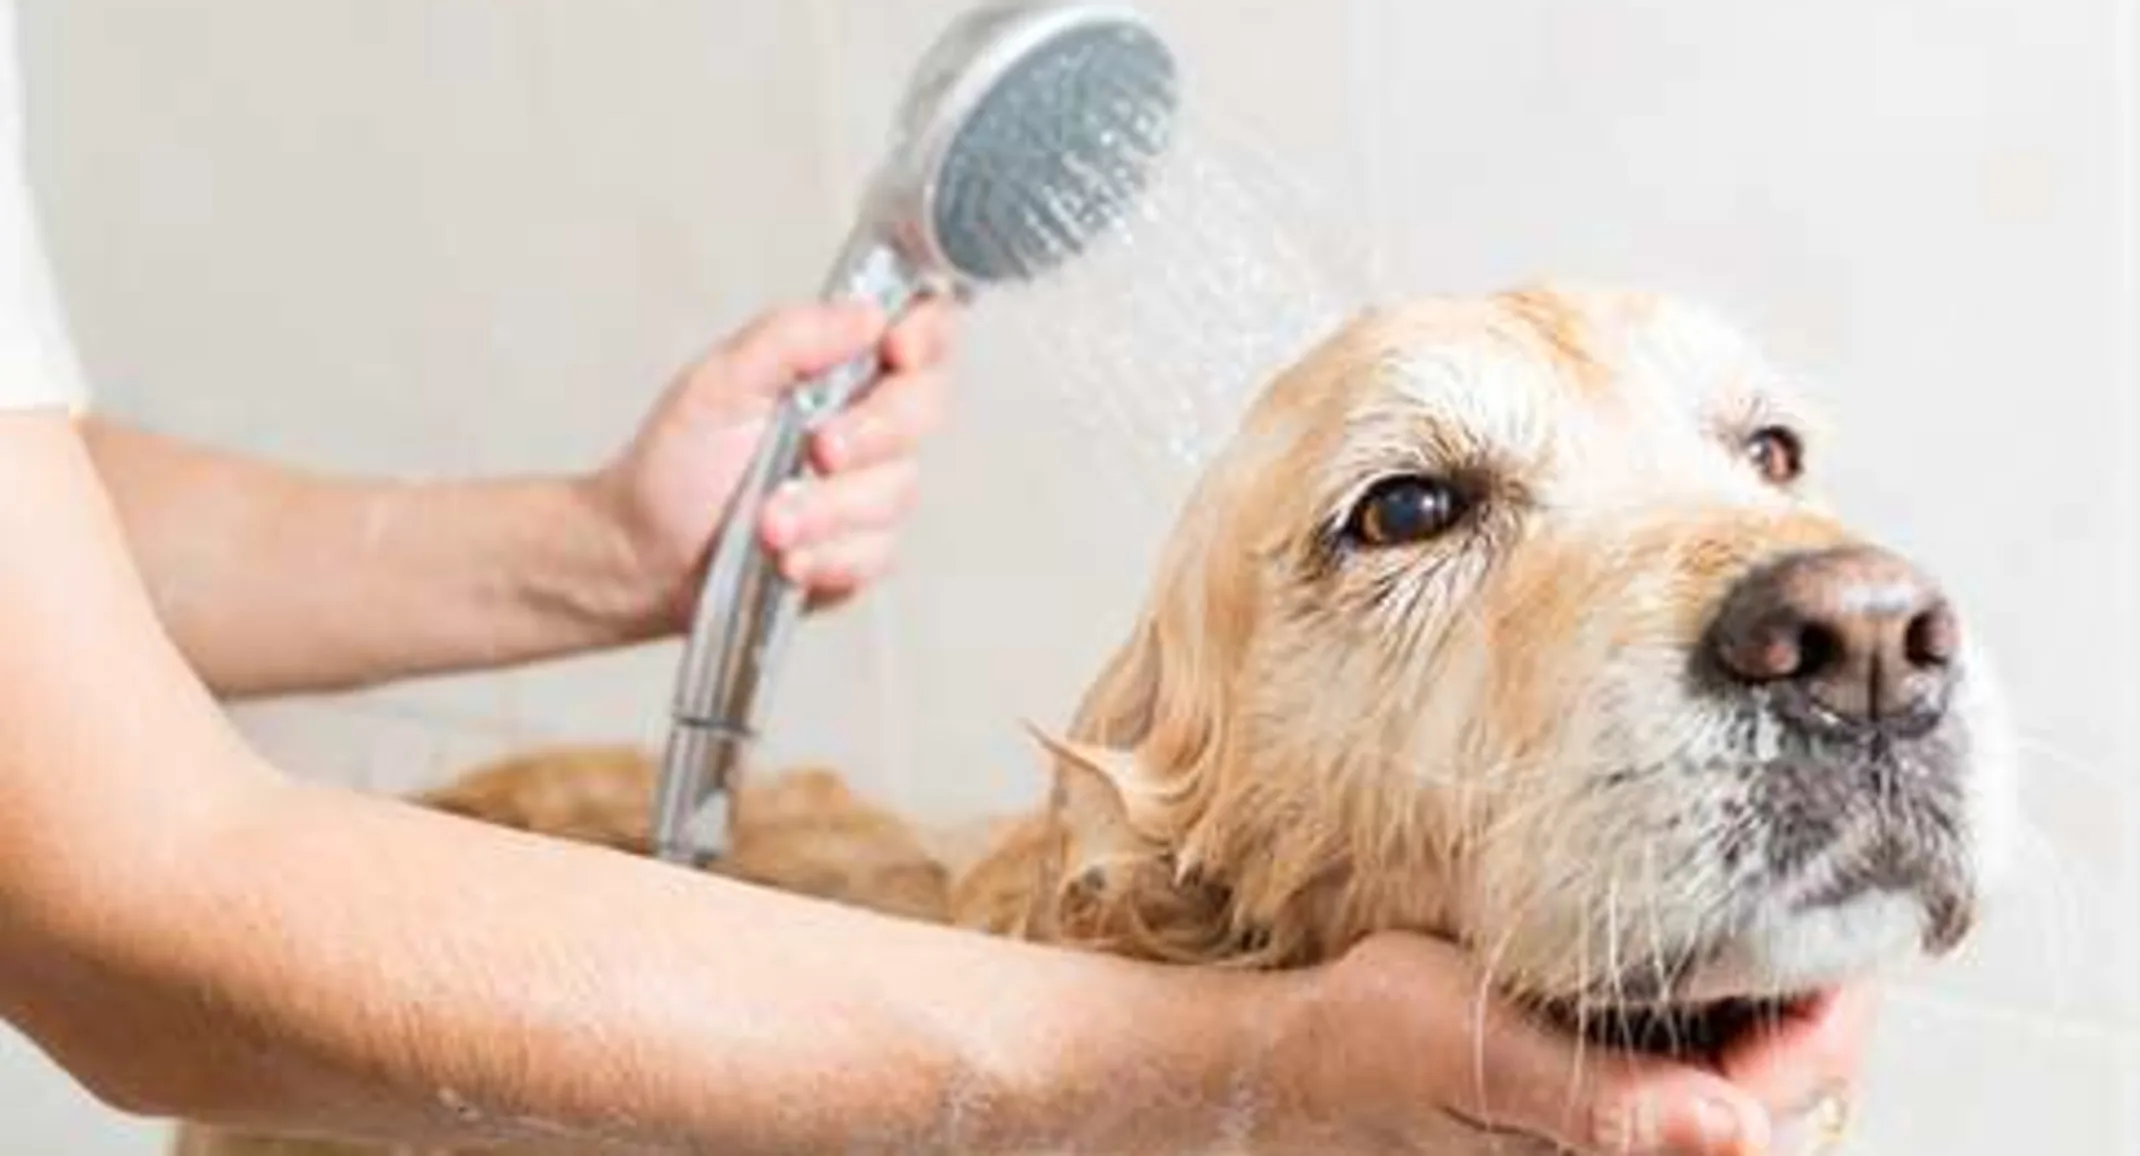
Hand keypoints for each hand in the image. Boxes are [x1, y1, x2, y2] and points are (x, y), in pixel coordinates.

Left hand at [591, 299, 952, 624]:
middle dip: (871, 433)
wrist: (646, 553)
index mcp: (840, 368)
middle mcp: (868, 424)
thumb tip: (867, 314)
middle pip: (924, 409)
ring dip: (829, 509)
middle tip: (818, 450)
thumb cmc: (679, 462)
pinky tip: (786, 558)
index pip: (921, 333)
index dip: (927, 335)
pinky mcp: (863, 553)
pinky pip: (877, 553)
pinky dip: (828, 557)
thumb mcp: (719, 381)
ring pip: (897, 490)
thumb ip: (791, 337)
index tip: (896, 350)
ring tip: (768, 522)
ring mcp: (870, 491)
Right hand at [1254, 933, 1858, 1155]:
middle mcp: (1647, 1141)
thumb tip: (1737, 1133)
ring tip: (1773, 888)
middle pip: (1797, 1069)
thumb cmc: (1380, 1047)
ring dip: (1772, 978)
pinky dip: (1724, 982)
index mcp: (1630, 1147)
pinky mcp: (1613, 1084)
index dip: (1839, 990)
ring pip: (1758, 1052)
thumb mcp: (1484, 1051)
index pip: (1799, 1077)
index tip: (1853, 896)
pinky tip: (1701, 928)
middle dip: (1815, 978)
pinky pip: (1709, 1041)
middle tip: (1826, 871)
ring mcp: (1635, 1115)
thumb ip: (1608, 1102)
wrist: (1309, 1051)